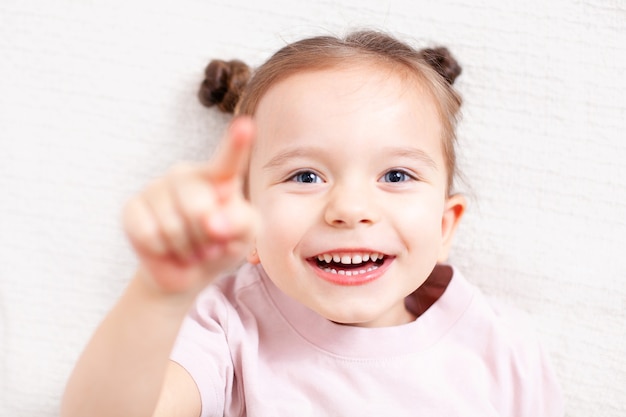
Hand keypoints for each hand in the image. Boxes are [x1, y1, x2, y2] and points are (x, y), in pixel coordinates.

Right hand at [122, 117, 256, 294]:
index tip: (246, 126)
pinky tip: (165, 247)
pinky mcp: (133, 208)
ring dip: (186, 247)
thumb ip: (241, 222)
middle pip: (198, 209)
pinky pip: (148, 234)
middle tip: (208, 244)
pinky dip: (162, 250)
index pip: (227, 160)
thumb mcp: (246, 235)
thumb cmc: (223, 245)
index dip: (236, 144)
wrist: (189, 272)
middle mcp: (186, 175)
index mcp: (218, 177)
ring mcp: (156, 188)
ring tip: (189, 246)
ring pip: (172, 226)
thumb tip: (212, 222)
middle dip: (206, 238)